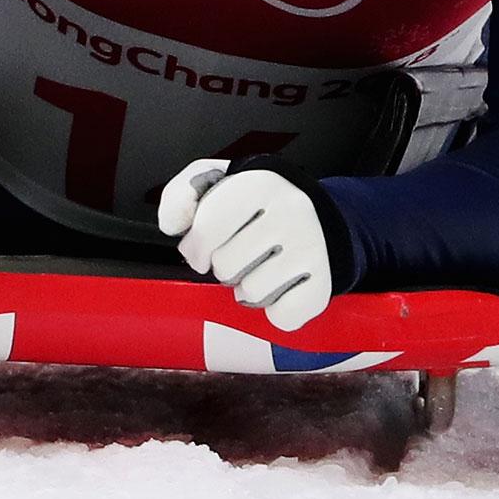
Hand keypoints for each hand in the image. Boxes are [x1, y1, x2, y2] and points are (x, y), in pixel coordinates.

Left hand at [157, 158, 332, 331]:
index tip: (197, 250)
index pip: (209, 226)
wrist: (317, 215)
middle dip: (223, 266)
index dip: (194, 247)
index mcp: (259, 182)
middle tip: (238, 253)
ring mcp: (312, 247)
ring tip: (258, 267)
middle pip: (225, 266)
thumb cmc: (253, 203)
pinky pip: (282, 316)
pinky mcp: (325, 281)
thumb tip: (172, 227)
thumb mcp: (215, 181)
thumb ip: (181, 194)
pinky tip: (280, 285)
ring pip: (252, 293)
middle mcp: (291, 211)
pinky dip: (275, 309)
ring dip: (246, 288)